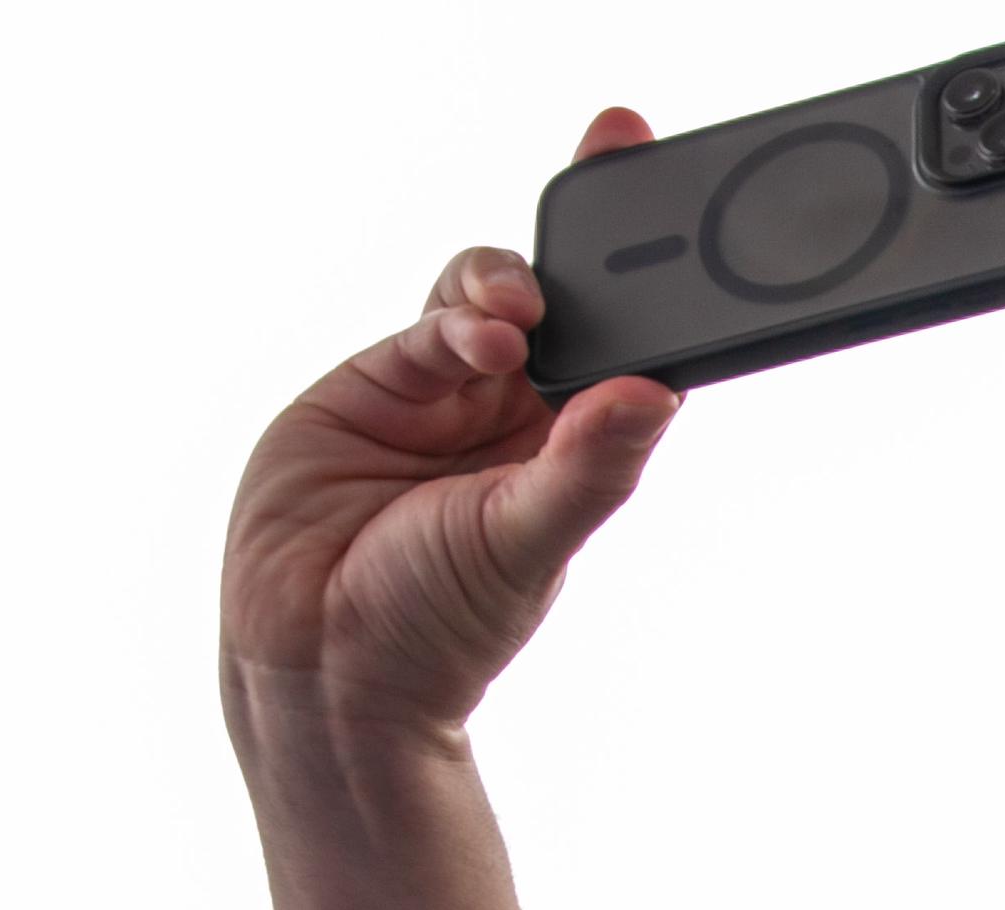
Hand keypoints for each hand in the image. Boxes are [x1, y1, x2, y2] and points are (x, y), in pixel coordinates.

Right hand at [219, 109, 683, 740]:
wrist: (316, 664)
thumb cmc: (436, 628)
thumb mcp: (528, 543)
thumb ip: (587, 467)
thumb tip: (655, 395)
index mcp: (581, 450)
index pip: (636, 344)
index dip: (662, 278)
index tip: (687, 204)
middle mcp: (523, 415)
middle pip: (571, 297)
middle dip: (591, 228)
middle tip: (617, 150)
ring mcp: (449, 395)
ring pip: (494, 294)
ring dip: (512, 283)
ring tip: (518, 317)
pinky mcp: (378, 385)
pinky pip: (428, 323)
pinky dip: (453, 316)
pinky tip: (474, 338)